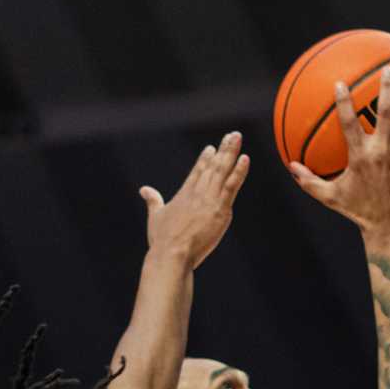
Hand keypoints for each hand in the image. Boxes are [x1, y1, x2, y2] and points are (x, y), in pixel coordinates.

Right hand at [142, 132, 248, 267]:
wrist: (172, 253)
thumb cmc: (162, 239)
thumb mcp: (155, 216)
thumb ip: (153, 200)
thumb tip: (144, 189)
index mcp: (184, 194)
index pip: (197, 171)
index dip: (205, 159)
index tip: (211, 148)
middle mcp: (198, 192)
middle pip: (213, 166)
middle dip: (223, 150)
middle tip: (232, 135)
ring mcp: (210, 199)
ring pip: (223, 171)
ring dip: (231, 153)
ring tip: (237, 137)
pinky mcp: (220, 209)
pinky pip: (232, 185)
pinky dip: (239, 171)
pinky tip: (245, 158)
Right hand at [289, 65, 389, 240]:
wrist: (388, 229)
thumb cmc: (358, 212)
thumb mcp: (330, 197)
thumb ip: (309, 181)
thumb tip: (291, 167)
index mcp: (360, 157)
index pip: (349, 123)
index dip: (344, 102)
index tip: (341, 83)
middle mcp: (382, 152)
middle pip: (387, 112)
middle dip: (388, 87)